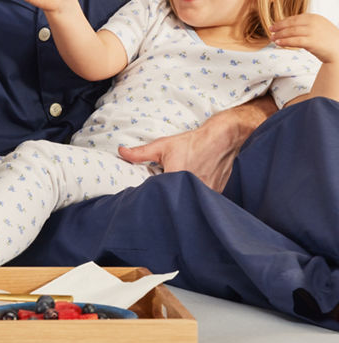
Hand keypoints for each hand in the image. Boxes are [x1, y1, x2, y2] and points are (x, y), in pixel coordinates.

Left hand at [118, 128, 232, 191]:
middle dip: (167, 200)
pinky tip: (191, 193)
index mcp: (175, 178)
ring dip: (182, 200)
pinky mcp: (216, 195)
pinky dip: (195, 199)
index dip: (151, 197)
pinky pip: (201, 201)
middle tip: (161, 199)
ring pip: (189, 202)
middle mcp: (191, 188)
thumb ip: (140, 152)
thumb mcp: (163, 146)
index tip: (147, 198)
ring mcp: (206, 193)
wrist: (221, 139)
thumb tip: (121, 151)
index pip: (158, 195)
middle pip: (174, 201)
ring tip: (177, 196)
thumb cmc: (192, 142)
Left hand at [270, 13, 338, 62]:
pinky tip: (278, 43)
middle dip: (279, 27)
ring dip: (279, 35)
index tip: (275, 25)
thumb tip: (288, 26)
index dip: (282, 22)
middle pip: (291, 24)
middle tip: (271, 31)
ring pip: (291, 32)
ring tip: (272, 38)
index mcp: (314, 17)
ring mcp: (313, 32)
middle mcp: (313, 23)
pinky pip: (294, 41)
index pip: (294, 18)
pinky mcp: (312, 42)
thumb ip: (306, 25)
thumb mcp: (318, 27)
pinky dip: (284, 42)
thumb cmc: (328, 40)